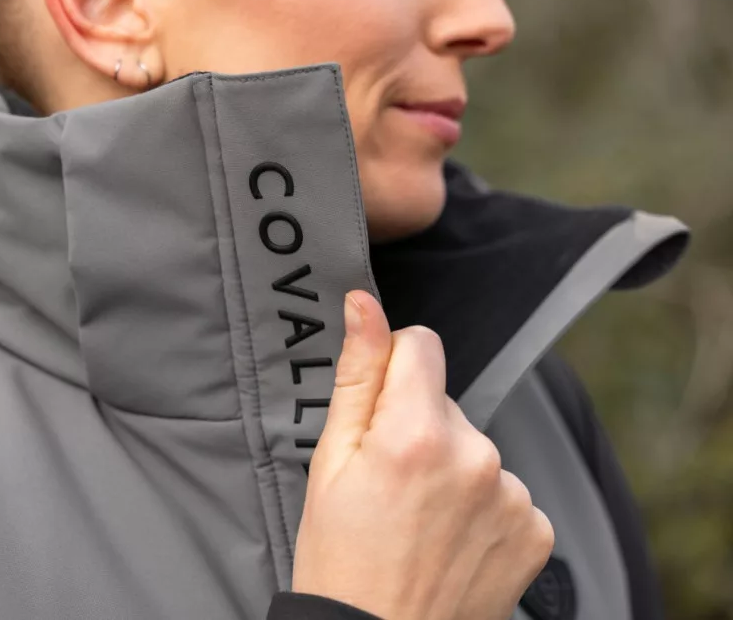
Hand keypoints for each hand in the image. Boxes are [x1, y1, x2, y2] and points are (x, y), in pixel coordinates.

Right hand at [291, 290, 553, 619]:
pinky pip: (504, 489)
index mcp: (417, 433)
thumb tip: (363, 305)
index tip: (377, 413)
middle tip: (387, 485)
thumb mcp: (330, 462)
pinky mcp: (535, 528)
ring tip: (416, 521)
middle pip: (445, 402)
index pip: (421, 345)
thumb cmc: (340, 561)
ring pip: (474, 447)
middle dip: (416, 429)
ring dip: (449, 469)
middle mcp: (476, 457)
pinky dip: (480, 506)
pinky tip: (449, 540)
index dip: (392, 371)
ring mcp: (512, 496)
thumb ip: (356, 375)